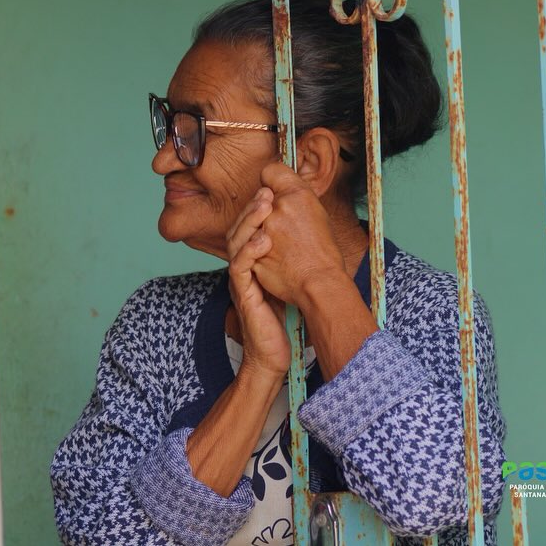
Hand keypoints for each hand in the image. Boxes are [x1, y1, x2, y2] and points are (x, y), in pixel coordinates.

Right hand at [226, 188, 289, 378]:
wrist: (272, 354)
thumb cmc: (282, 319)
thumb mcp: (287, 281)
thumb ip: (289, 259)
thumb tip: (311, 235)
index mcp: (253, 262)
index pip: (250, 228)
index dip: (258, 208)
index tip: (274, 190)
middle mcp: (243, 268)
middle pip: (238, 229)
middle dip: (252, 207)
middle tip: (267, 191)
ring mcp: (240, 280)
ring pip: (235, 242)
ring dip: (250, 221)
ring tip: (265, 204)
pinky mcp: (242, 294)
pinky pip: (239, 268)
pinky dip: (249, 251)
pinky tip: (262, 240)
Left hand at [252, 162, 348, 306]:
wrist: (319, 283)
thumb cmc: (322, 251)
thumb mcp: (316, 213)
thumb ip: (294, 196)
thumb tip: (274, 190)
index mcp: (297, 193)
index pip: (270, 171)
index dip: (270, 182)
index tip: (273, 193)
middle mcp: (277, 207)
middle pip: (256, 198)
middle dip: (262, 209)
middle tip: (279, 225)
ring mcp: (262, 228)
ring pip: (246, 220)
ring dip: (254, 228)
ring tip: (274, 241)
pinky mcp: (250, 249)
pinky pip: (242, 242)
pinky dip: (250, 247)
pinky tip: (267, 254)